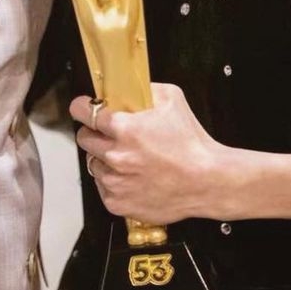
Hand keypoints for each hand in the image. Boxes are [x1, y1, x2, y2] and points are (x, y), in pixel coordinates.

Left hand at [72, 82, 248, 224]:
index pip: (84, 112)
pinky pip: (103, 188)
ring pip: (94, 164)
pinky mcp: (118, 203)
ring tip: (129, 159)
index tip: (83, 107)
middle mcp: (115, 156)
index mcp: (124, 129)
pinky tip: (133, 176)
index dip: (82, 107)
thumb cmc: (192, 143)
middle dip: (95, 133)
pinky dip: (113, 182)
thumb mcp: (172, 99)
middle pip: (84, 139)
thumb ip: (145, 89)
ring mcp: (115, 182)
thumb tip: (128, 86)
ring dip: (105, 159)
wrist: (208, 181)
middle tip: (111, 135)